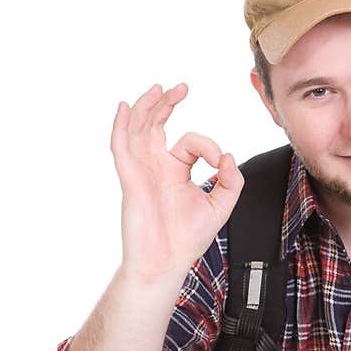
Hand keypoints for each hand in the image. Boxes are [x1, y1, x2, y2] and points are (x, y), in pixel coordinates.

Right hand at [110, 82, 244, 282]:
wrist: (167, 263)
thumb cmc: (187, 239)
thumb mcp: (221, 206)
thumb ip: (231, 181)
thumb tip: (228, 156)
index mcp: (174, 170)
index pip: (189, 142)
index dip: (208, 146)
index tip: (221, 162)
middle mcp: (155, 166)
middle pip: (154, 125)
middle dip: (166, 103)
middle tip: (182, 87)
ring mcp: (141, 171)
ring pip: (136, 129)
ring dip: (145, 106)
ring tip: (158, 89)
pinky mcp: (130, 180)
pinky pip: (121, 148)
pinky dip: (120, 126)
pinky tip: (123, 107)